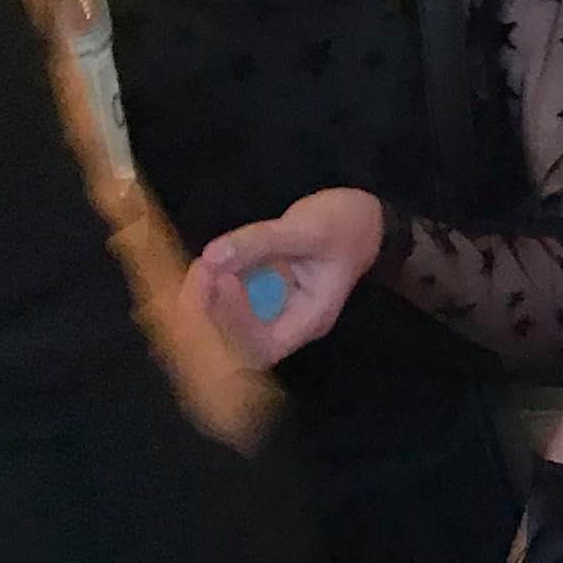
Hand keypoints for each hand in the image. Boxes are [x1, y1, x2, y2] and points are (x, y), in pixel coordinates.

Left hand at [193, 188, 381, 363]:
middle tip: (199, 275)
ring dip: (206, 303)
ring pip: (228, 328)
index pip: (264, 344)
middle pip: (239, 345)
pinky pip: (228, 305)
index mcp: (309, 319)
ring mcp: (272, 310)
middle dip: (211, 315)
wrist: (363, 217)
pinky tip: (205, 266)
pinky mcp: (260, 294)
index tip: (221, 280)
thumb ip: (261, 242)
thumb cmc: (346, 226)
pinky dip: (211, 290)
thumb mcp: (308, 229)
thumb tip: (213, 256)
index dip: (236, 322)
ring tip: (200, 268)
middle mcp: (288, 323)